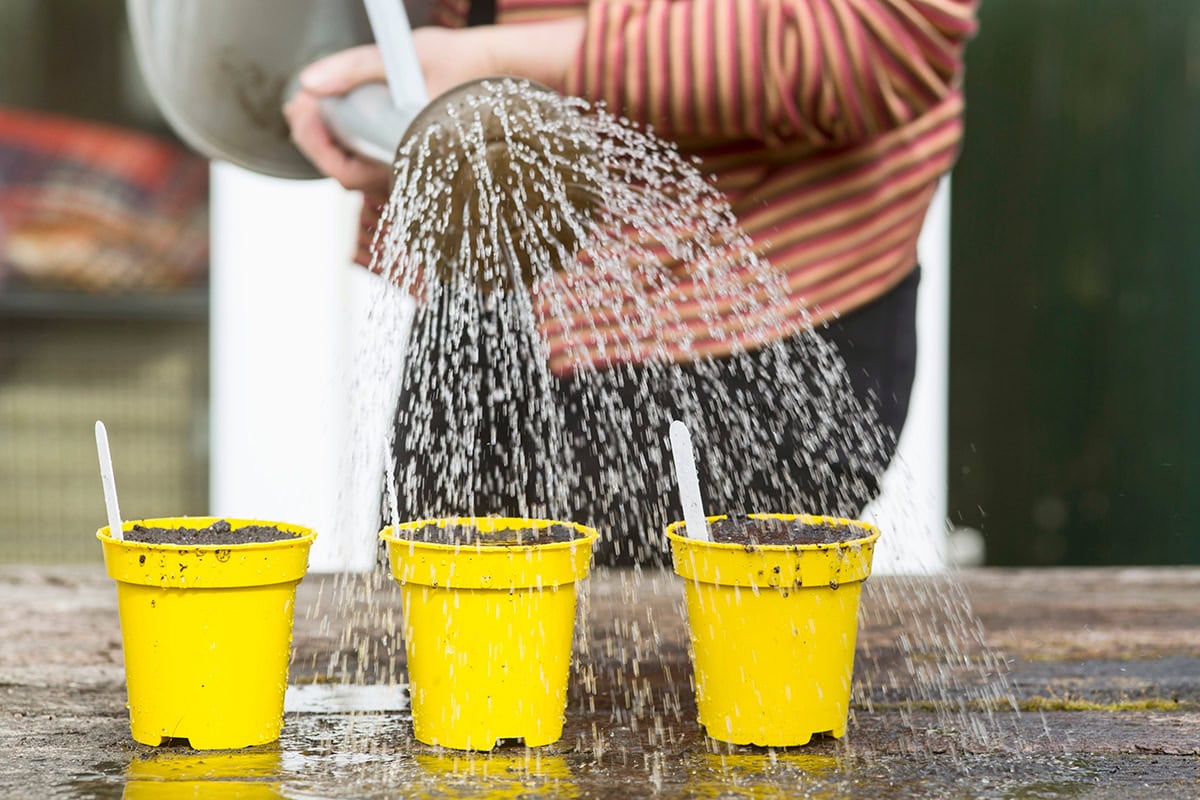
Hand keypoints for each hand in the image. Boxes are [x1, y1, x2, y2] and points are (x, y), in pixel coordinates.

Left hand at [283, 19, 585, 192]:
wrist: (510, 72)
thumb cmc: (469, 67)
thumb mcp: (413, 54)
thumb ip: (359, 66)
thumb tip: (310, 82)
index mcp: (409, 157)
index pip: (346, 173)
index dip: (315, 145)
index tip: (302, 106)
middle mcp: (410, 170)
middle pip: (345, 172)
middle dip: (313, 138)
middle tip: (298, 102)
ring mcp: (411, 165)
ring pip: (358, 166)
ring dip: (328, 137)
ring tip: (311, 102)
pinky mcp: (414, 155)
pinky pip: (372, 157)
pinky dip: (348, 137)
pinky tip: (337, 110)